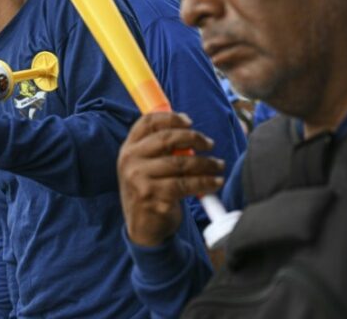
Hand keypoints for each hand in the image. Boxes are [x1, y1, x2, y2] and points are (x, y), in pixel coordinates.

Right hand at [118, 112, 224, 246]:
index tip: (190, 122)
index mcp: (128, 149)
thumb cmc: (150, 192)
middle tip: (210, 144)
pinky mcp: (153, 196)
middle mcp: (130, 161)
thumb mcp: (144, 167)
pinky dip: (206, 182)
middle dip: (194, 138)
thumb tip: (189, 129)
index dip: (171, 118)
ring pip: (181, 163)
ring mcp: (139, 179)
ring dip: (206, 163)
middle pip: (167, 138)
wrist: (143, 228)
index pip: (147, 122)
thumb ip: (158, 149)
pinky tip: (215, 182)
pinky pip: (186, 184)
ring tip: (218, 165)